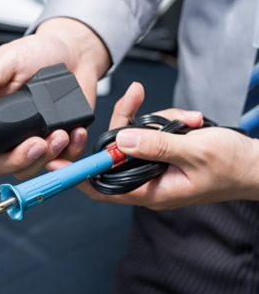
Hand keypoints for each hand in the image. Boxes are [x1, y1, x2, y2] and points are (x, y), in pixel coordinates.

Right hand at [0, 17, 110, 179]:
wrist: (74, 52)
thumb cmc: (36, 53)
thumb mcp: (7, 58)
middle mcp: (10, 134)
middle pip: (2, 164)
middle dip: (19, 160)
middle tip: (37, 143)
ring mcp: (35, 140)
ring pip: (32, 168)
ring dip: (47, 157)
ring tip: (60, 133)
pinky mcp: (60, 143)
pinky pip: (62, 162)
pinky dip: (71, 152)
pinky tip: (75, 133)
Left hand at [48, 82, 258, 208]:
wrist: (257, 163)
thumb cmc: (232, 166)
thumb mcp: (195, 152)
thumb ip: (156, 146)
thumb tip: (120, 142)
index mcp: (151, 192)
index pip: (101, 188)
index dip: (76, 177)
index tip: (54, 162)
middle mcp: (147, 181)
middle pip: (116, 154)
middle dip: (127, 127)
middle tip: (135, 101)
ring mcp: (155, 166)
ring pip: (135, 138)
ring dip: (159, 123)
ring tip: (190, 123)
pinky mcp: (163, 153)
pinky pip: (152, 132)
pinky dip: (168, 121)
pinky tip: (190, 121)